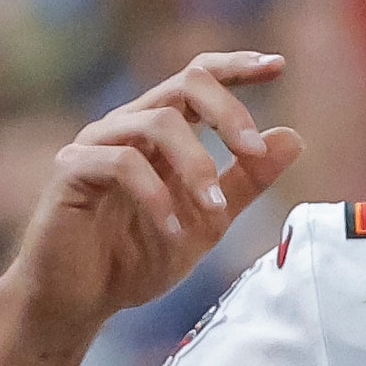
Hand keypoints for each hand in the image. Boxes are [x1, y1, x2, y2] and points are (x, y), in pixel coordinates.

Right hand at [3, 51, 307, 350]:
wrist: (77, 300)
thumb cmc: (133, 257)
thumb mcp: (207, 221)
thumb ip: (246, 181)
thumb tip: (293, 137)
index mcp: (160, 132)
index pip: (199, 79)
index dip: (237, 67)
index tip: (278, 65)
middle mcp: (128, 125)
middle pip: (184, 84)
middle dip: (228, 113)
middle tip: (252, 153)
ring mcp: (97, 143)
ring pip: (158, 121)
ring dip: (198, 165)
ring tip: (215, 210)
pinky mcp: (72, 170)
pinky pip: (122, 163)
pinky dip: (157, 197)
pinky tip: (174, 231)